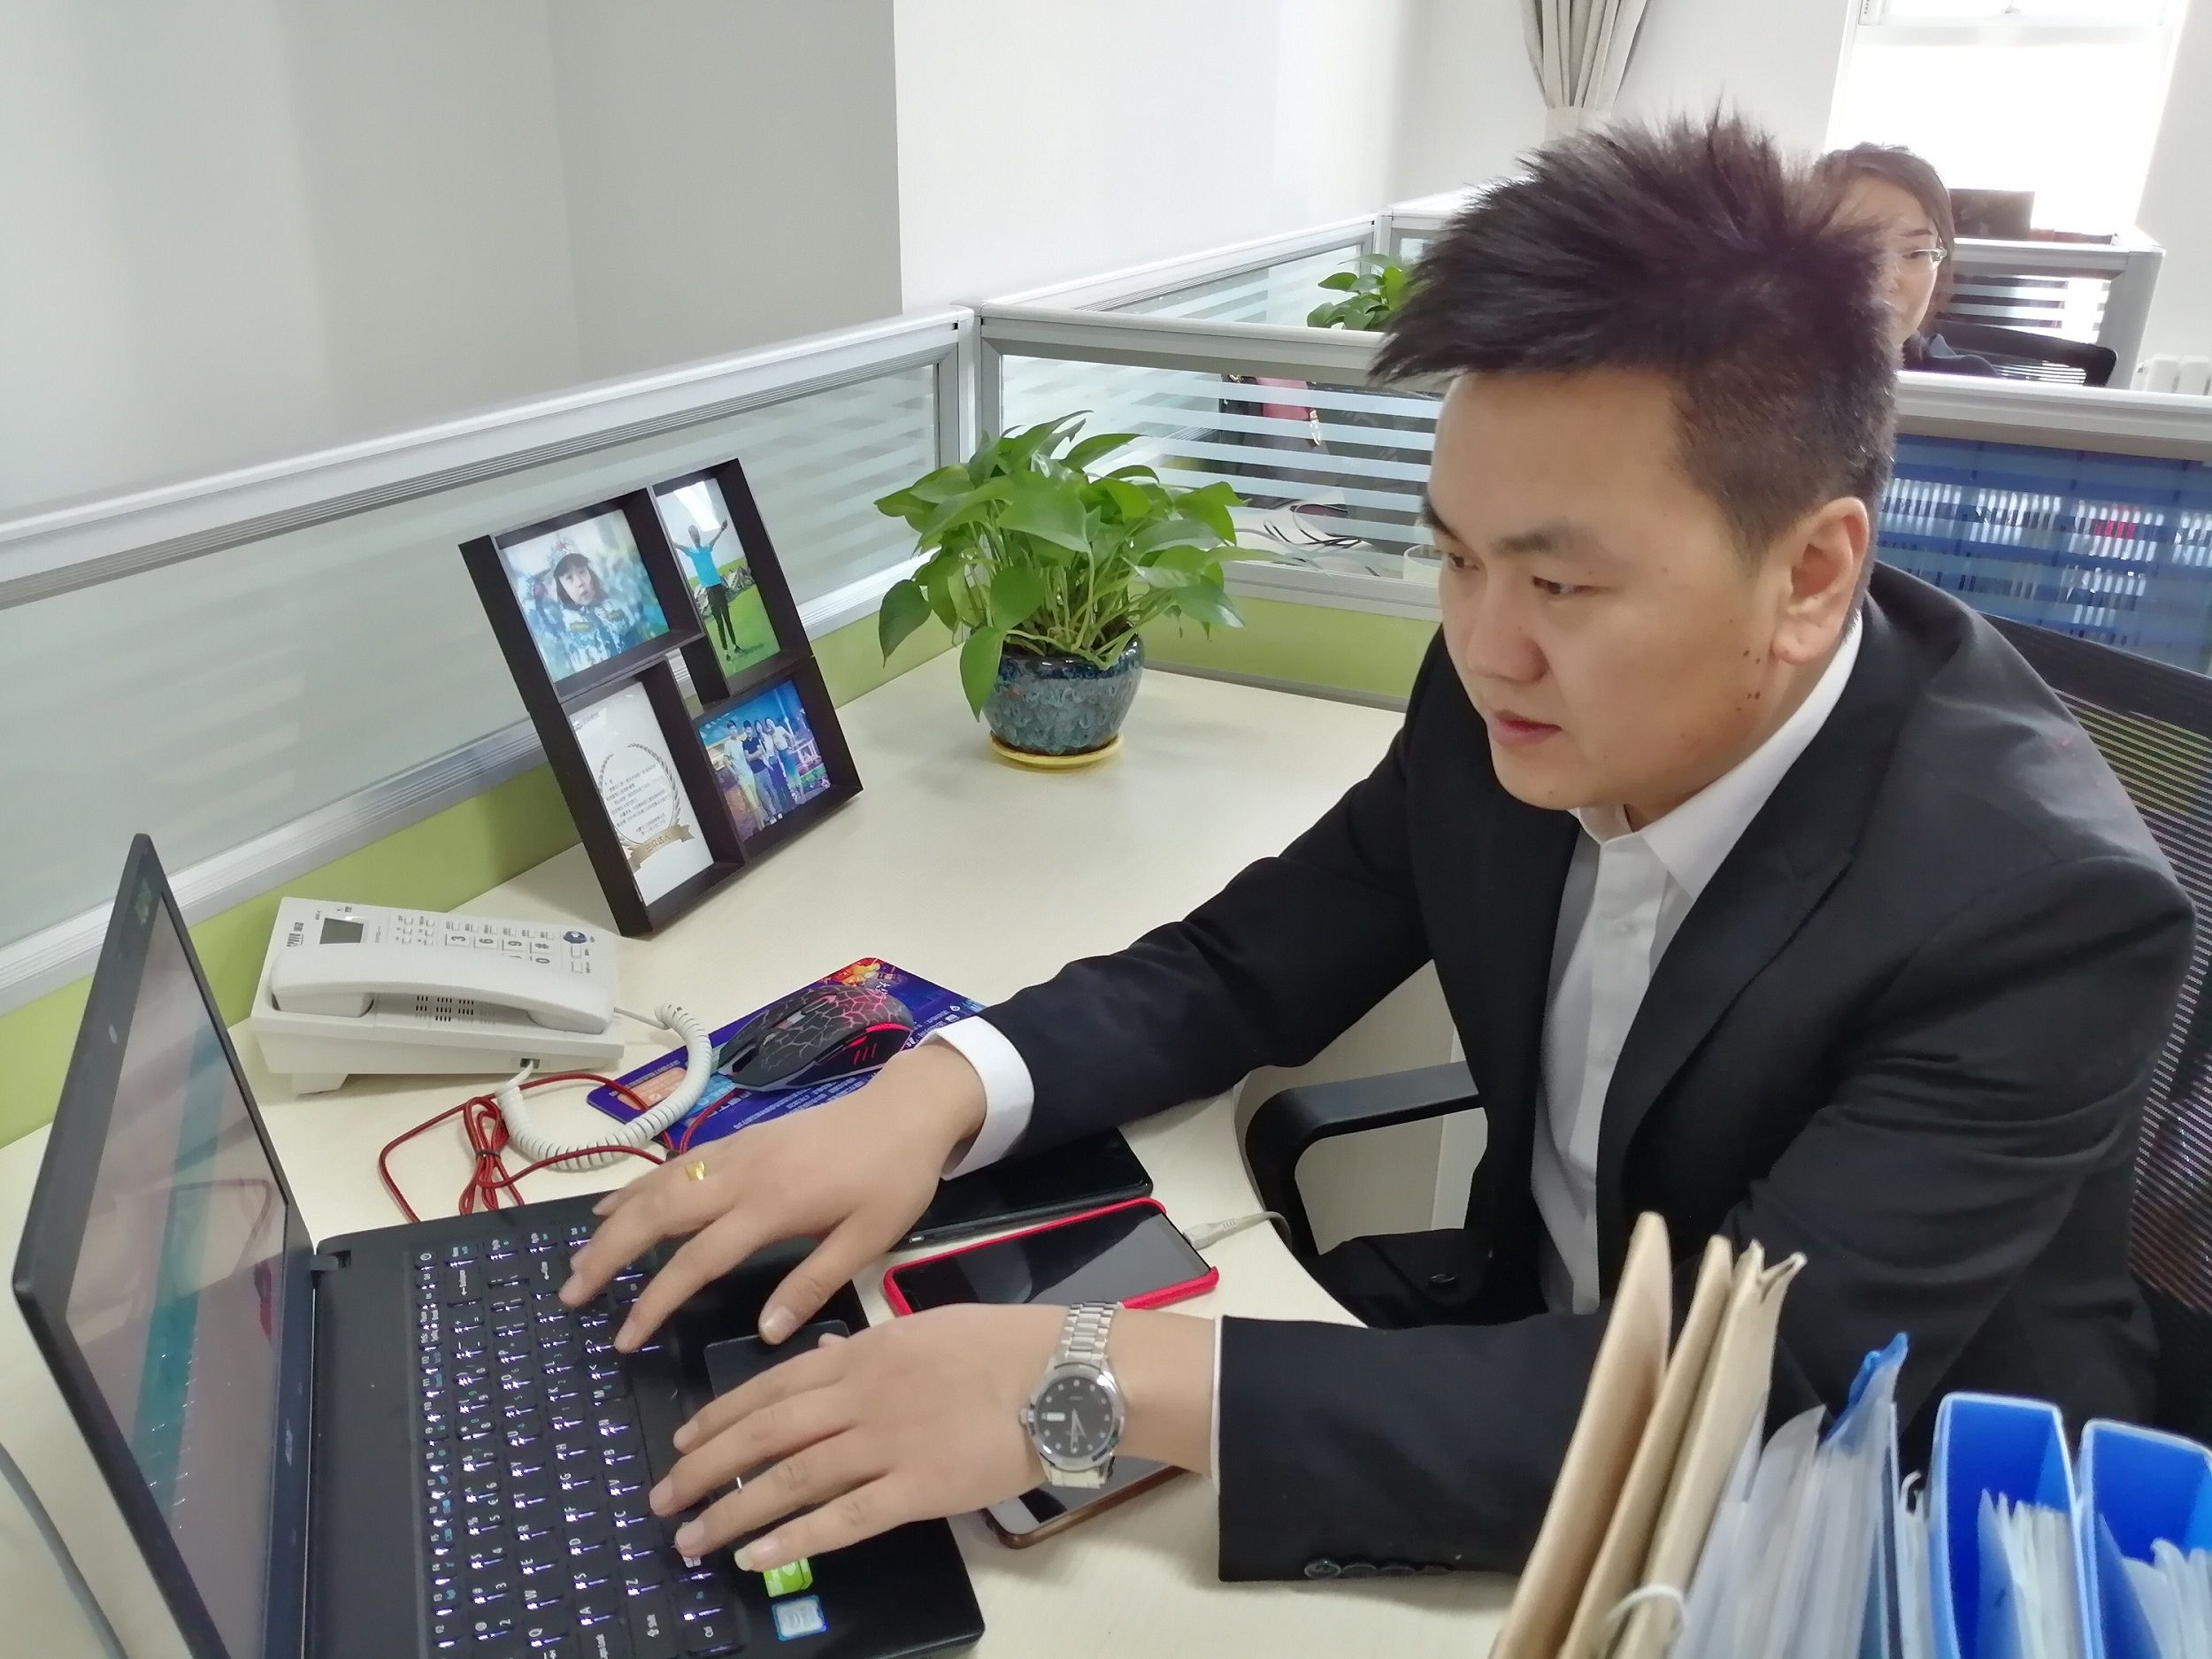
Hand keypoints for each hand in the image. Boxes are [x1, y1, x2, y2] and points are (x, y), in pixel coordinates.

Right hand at [560, 1042, 987, 1348]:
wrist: (906, 1109)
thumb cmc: (894, 1178)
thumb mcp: (869, 1239)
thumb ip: (813, 1283)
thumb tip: (764, 1331)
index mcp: (771, 1207)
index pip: (695, 1262)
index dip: (654, 1302)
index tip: (624, 1338)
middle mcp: (741, 1175)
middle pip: (657, 1216)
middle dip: (607, 1255)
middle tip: (571, 1296)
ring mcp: (736, 1152)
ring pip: (658, 1185)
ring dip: (612, 1221)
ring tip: (578, 1260)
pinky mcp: (740, 1140)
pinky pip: (675, 1165)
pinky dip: (637, 1187)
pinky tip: (614, 1204)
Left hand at [651, 1305, 1218, 1570]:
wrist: (1062, 1375)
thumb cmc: (1004, 1346)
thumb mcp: (924, 1327)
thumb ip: (863, 1347)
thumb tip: (816, 1357)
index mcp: (862, 1354)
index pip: (772, 1387)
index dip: (721, 1416)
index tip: (683, 1439)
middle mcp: (861, 1397)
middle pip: (765, 1433)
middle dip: (705, 1466)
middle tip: (663, 1497)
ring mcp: (886, 1444)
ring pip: (790, 1478)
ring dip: (733, 1509)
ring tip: (691, 1537)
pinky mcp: (915, 1489)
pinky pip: (841, 1519)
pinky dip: (792, 1539)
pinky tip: (754, 1557)